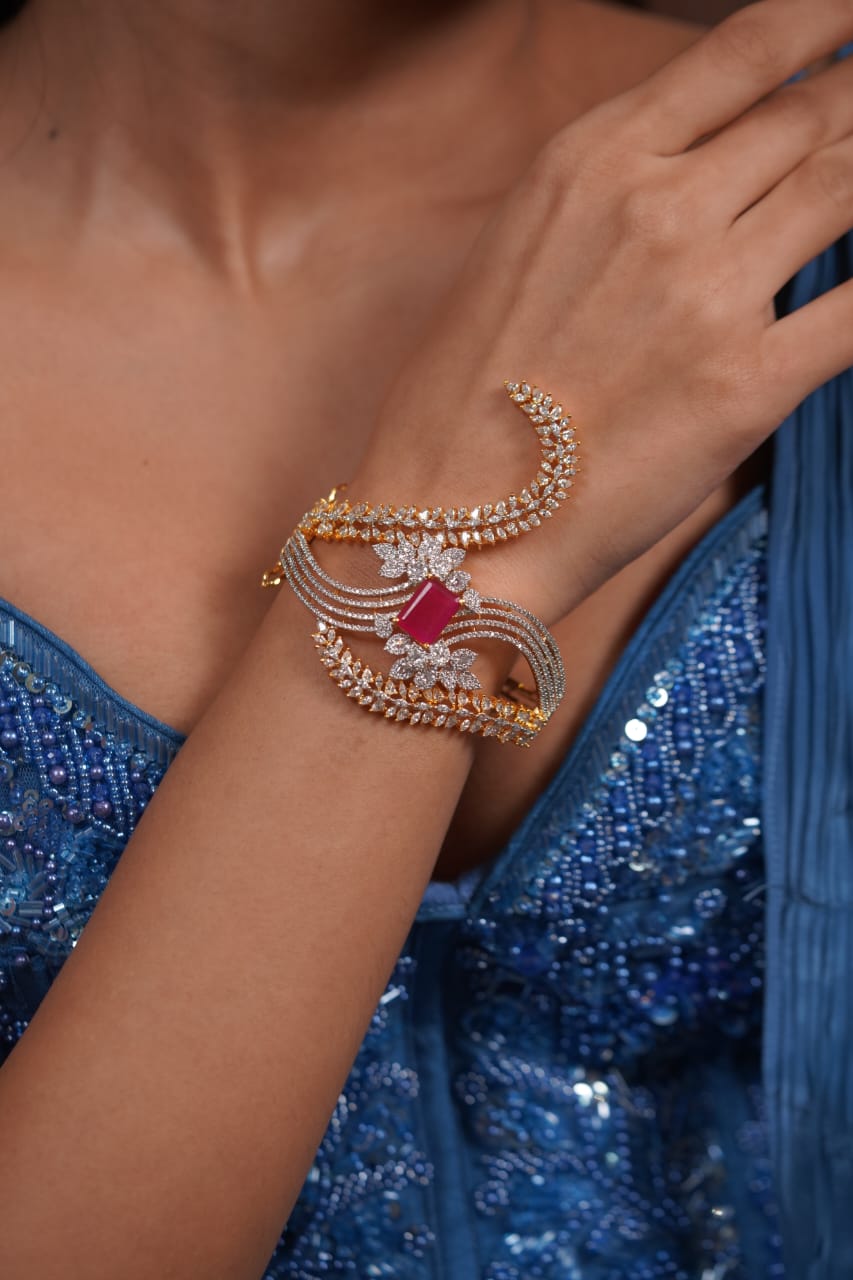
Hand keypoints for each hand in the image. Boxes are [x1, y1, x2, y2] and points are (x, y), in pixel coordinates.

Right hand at [349, 0, 852, 625]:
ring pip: (849, 189)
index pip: (741, 51)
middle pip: (812, 116)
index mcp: (590, 161)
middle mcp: (657, 205)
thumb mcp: (516, 251)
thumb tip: (688, 177)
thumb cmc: (458, 400)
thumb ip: (607, 197)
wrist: (451, 519)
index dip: (824, 21)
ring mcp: (709, 292)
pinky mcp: (749, 384)